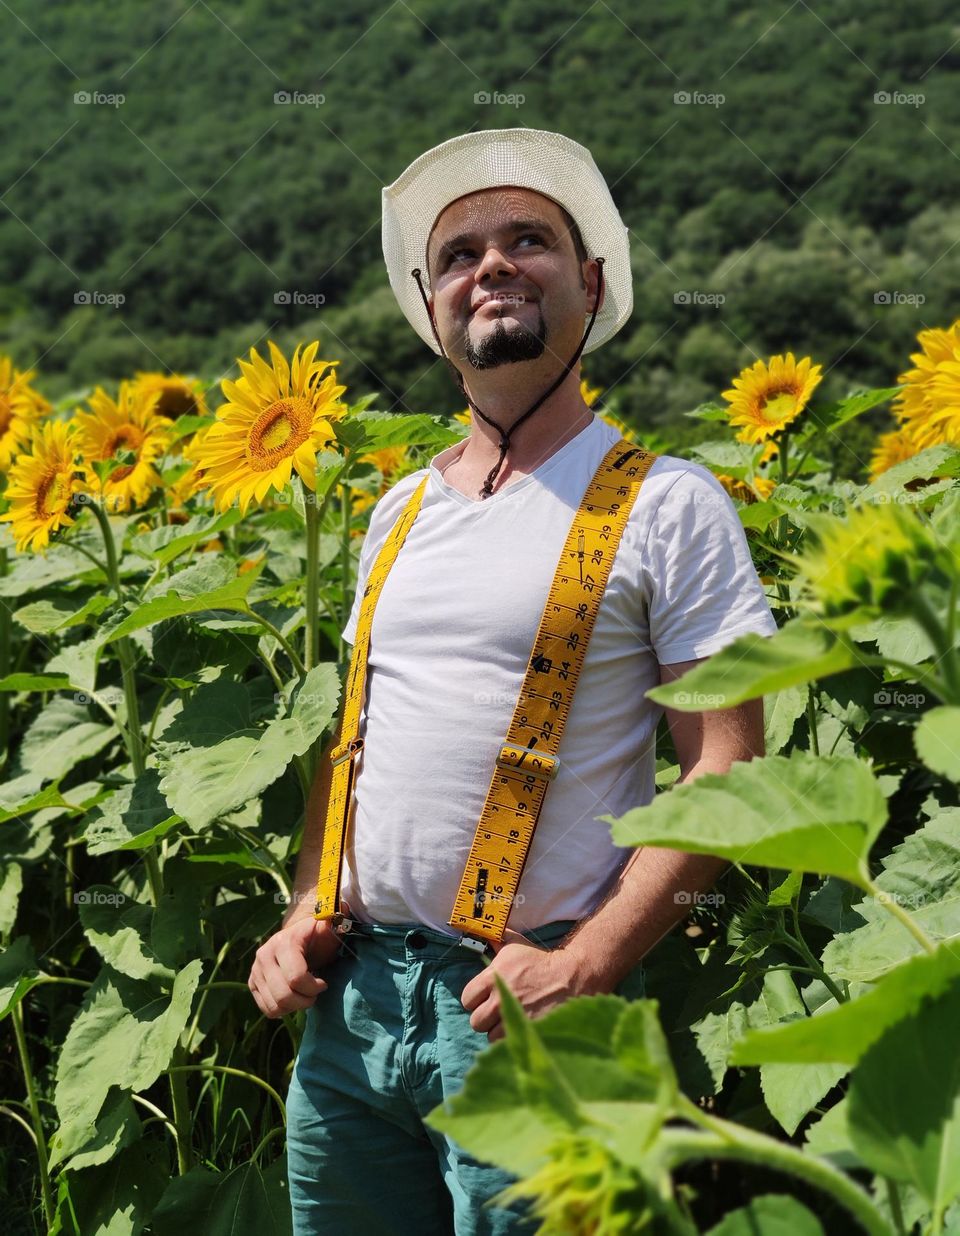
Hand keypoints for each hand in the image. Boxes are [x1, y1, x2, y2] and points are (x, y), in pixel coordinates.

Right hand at [248, 914, 342, 1018]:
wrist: (299, 937)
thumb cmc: (318, 937)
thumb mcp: (328, 928)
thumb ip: (334, 922)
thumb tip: (340, 914)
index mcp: (283, 942)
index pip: (295, 978)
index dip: (314, 987)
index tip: (324, 983)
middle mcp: (264, 956)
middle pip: (284, 996)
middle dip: (305, 1000)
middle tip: (315, 993)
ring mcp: (256, 970)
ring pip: (274, 1007)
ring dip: (294, 1007)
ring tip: (304, 995)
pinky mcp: (252, 983)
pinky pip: (267, 1010)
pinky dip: (283, 1010)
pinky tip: (294, 997)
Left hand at [460, 927, 585, 1041]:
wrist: (570, 977)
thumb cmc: (540, 961)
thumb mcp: (516, 945)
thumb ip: (496, 941)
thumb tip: (482, 931)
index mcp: (493, 977)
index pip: (467, 999)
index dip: (475, 999)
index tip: (485, 998)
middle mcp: (500, 999)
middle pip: (476, 1021)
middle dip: (485, 1018)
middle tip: (496, 1013)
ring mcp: (513, 1017)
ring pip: (491, 1036)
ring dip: (498, 1031)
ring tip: (510, 1021)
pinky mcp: (527, 1030)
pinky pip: (508, 1044)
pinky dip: (512, 1039)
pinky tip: (520, 1028)